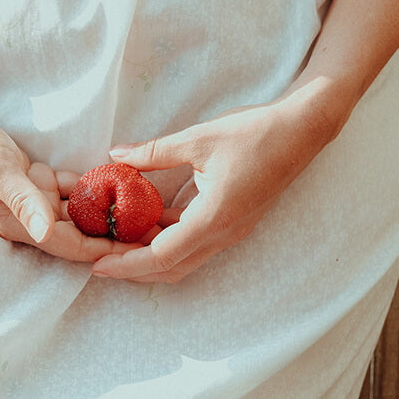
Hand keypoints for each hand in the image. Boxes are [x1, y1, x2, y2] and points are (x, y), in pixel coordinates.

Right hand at [0, 105, 139, 261]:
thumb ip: (21, 199)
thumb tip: (45, 232)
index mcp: (20, 222)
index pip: (71, 245)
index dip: (106, 249)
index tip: (141, 249)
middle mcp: (30, 217)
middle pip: (80, 233)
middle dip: (115, 233)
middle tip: (155, 227)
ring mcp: (32, 200)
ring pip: (80, 211)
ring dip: (110, 209)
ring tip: (147, 206)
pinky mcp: (34, 181)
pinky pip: (71, 188)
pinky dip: (93, 184)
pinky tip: (119, 178)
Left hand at [91, 90, 339, 282]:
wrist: (302, 130)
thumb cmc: (254, 133)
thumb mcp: (197, 139)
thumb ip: (153, 152)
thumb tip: (115, 155)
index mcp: (214, 218)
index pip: (162, 256)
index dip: (127, 265)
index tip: (97, 266)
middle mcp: (223, 234)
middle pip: (171, 268)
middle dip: (133, 268)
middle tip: (98, 258)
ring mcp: (230, 231)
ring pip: (183, 258)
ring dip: (149, 255)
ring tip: (115, 242)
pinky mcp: (232, 222)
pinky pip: (194, 242)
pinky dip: (167, 239)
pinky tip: (144, 222)